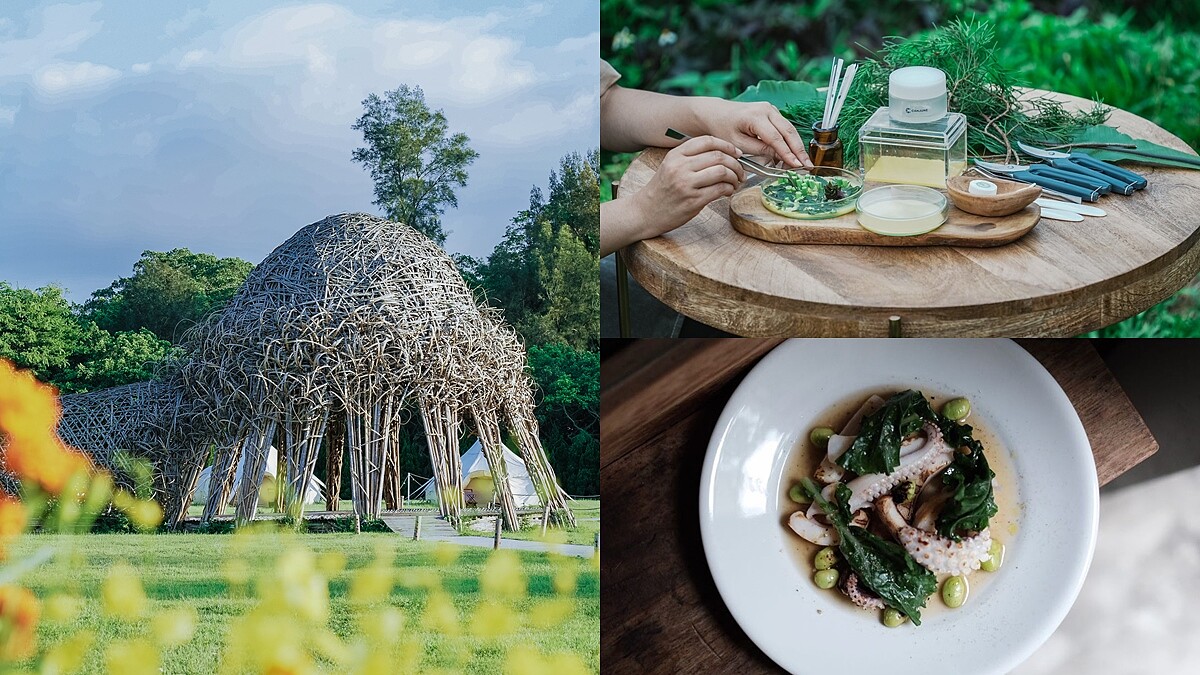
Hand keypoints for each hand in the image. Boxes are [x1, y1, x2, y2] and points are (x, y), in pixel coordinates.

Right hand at [630, 135, 745, 239]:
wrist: (645, 212)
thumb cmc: (662, 190)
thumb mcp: (671, 166)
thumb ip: (691, 157)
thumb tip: (723, 153)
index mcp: (675, 155)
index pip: (707, 141)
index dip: (727, 145)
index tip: (736, 153)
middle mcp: (680, 167)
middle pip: (718, 156)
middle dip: (735, 163)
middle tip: (740, 171)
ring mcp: (686, 184)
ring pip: (722, 172)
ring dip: (735, 177)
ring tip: (735, 182)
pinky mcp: (693, 201)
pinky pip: (720, 189)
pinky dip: (729, 189)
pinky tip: (728, 191)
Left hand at [691, 98, 811, 168]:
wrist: (716, 113)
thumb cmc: (723, 128)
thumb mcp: (737, 143)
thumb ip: (759, 150)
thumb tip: (779, 156)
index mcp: (755, 116)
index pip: (776, 138)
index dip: (788, 153)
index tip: (797, 165)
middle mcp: (766, 109)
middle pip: (788, 131)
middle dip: (799, 150)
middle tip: (807, 166)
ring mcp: (771, 109)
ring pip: (790, 129)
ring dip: (797, 147)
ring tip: (802, 163)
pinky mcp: (772, 113)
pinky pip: (785, 128)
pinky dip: (790, 141)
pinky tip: (792, 155)